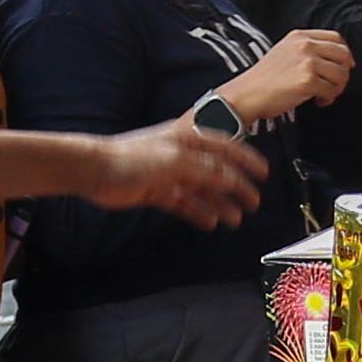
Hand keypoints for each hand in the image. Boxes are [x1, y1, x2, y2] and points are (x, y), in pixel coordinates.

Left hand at [90, 121, 265, 223]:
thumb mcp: (176, 160)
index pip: (226, 148)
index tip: (263, 174)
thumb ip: (206, 169)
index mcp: (188, 139)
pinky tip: (210, 221)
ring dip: (220, 203)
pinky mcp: (158, 191)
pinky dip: (199, 212)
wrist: (97, 170)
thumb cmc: (133, 157)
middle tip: (253, 203)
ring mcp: (170, 173)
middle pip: (217, 172)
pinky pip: (186, 203)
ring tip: (235, 218)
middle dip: (237, 187)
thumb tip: (232, 179)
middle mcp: (182, 155)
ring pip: (203, 190)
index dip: (246, 160)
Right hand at [239, 29, 352, 119]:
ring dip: (337, 88)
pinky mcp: (308, 80)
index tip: (345, 66)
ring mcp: (307, 62)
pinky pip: (332, 90)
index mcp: (300, 36)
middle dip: (343, 73)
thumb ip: (307, 50)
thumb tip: (335, 61)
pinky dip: (328, 98)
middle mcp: (305, 45)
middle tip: (334, 85)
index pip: (336, 38)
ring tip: (323, 94)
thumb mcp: (285, 52)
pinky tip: (317, 101)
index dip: (345, 54)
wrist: (247, 94)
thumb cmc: (264, 79)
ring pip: (341, 74)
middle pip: (343, 55)